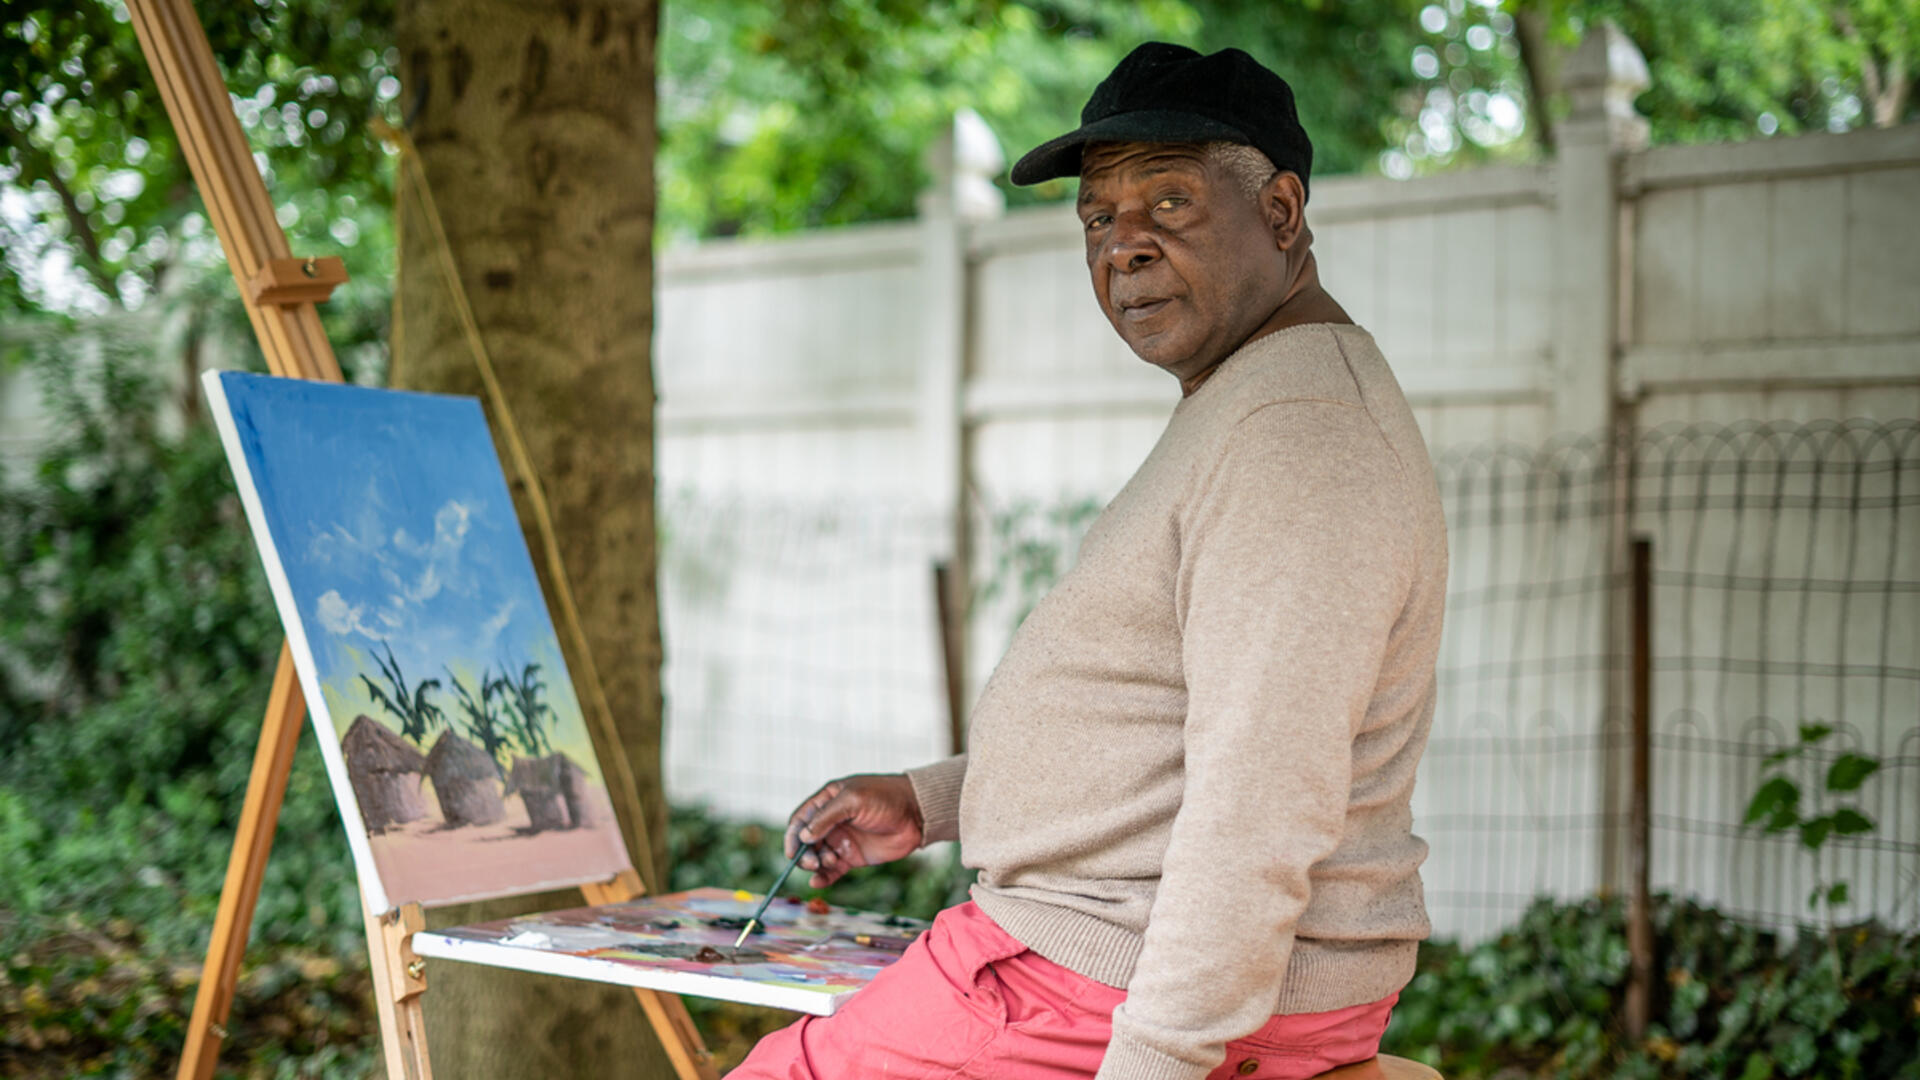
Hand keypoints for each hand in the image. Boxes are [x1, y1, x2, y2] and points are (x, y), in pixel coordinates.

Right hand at [785, 773, 924, 887]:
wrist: (917, 813)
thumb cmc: (886, 798)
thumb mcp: (853, 800)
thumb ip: (827, 817)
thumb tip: (803, 836)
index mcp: (827, 801)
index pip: (800, 819)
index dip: (792, 835)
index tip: (792, 852)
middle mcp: (831, 821)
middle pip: (805, 841)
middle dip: (804, 853)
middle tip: (813, 862)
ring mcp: (841, 840)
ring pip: (817, 856)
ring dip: (816, 864)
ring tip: (828, 862)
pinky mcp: (852, 857)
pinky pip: (832, 870)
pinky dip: (823, 878)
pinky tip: (818, 883)